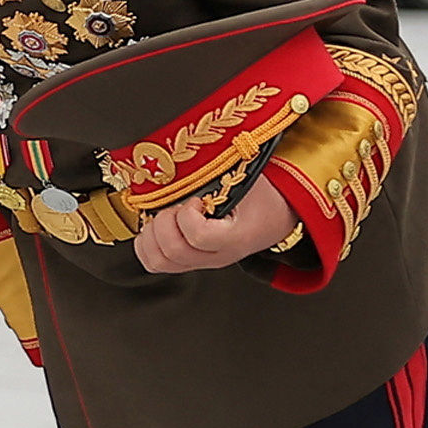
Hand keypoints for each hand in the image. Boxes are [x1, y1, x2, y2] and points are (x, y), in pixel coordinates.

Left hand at [133, 178, 304, 274]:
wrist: (279, 214)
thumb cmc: (266, 195)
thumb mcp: (249, 177)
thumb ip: (217, 174)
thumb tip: (182, 164)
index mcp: (236, 238)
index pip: (198, 236)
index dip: (187, 214)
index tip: (195, 198)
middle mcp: (217, 256)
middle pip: (173, 252)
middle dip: (163, 222)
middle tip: (175, 207)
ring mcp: (203, 262)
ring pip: (159, 263)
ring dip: (151, 235)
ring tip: (165, 217)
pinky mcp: (191, 261)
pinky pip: (157, 263)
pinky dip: (148, 245)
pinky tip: (158, 226)